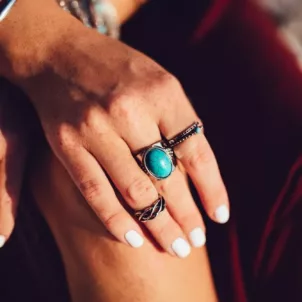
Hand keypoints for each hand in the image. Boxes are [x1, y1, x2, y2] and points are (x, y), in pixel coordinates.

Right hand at [2, 3, 228, 257]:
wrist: (61, 56)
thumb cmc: (119, 72)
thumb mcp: (159, 83)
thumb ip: (178, 123)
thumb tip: (195, 172)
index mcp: (162, 93)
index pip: (197, 152)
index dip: (212, 189)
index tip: (219, 217)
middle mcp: (129, 111)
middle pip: (167, 178)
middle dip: (186, 217)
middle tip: (195, 242)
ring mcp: (95, 129)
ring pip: (135, 192)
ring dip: (158, 226)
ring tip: (174, 248)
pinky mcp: (67, 145)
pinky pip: (96, 192)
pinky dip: (116, 221)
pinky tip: (134, 240)